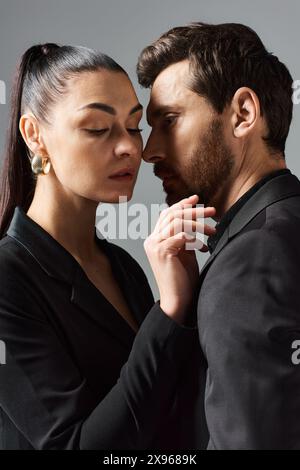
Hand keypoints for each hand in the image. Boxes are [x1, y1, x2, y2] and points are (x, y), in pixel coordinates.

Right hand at [144, 195, 215, 323]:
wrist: (178, 300)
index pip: (167, 214)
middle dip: (194, 210)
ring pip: (177, 222)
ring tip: (213, 230)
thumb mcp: (186, 252)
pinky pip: (180, 236)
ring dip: (198, 223)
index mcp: (156, 239)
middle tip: (213, 210)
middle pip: (173, 214)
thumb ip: (186, 237)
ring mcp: (155, 245)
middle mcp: (152, 240)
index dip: (182, 204)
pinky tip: (203, 246)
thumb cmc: (183, 279)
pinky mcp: (162, 252)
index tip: (197, 199)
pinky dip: (194, 238)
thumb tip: (196, 220)